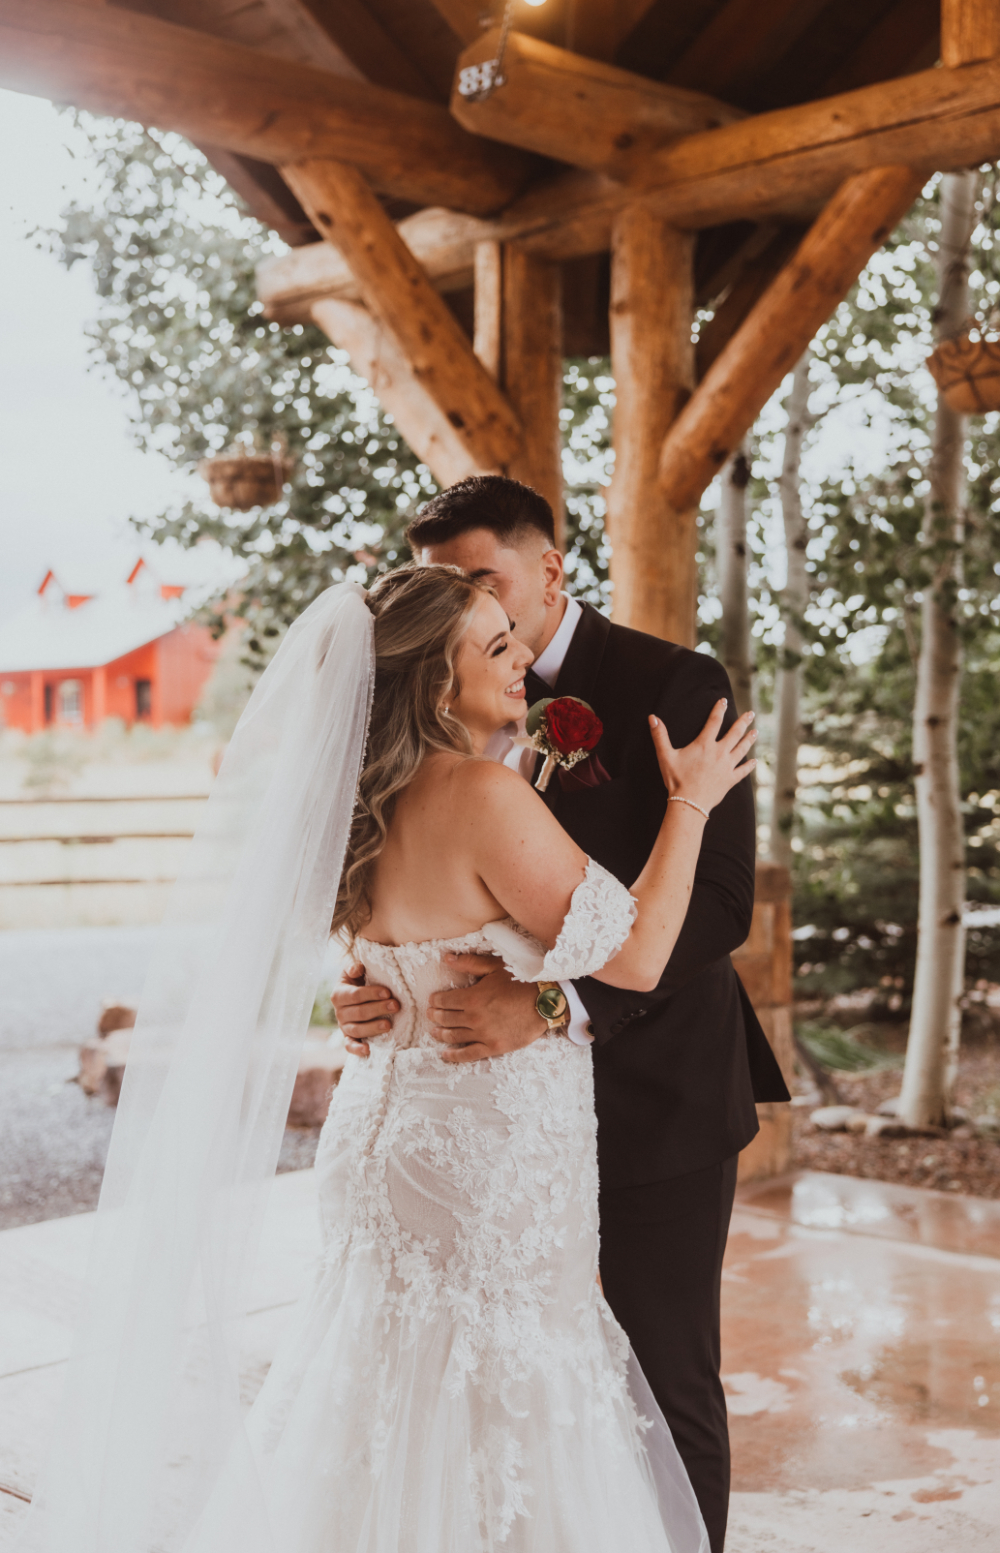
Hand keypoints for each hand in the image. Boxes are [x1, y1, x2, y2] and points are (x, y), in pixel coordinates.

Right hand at [331, 962, 399, 1057]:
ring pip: (356, 1030)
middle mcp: (339, 1012)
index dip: (371, 994)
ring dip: (373, 1028)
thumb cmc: (359, 981)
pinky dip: (356, 1049)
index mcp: (339, 994)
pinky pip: (349, 1046)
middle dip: (378, 1009)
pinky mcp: (348, 1038)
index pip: (355, 995)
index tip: (388, 992)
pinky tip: (368, 1050)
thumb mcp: (355, 971)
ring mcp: (343, 1026)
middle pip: (358, 1012)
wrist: (355, 996)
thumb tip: (357, 968)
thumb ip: (354, 967)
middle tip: (396, 1006)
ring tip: (389, 1025)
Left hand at [428, 953, 547, 1063]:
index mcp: (472, 998)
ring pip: (454, 1036)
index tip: (433, 1000)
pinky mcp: (493, 1047)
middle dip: (435, 1016)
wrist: (546, 1002)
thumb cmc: (522, 981)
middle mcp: (474, 1018)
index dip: (435, 1000)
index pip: (444, 1001)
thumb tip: (447, 958)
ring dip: (440, 1034)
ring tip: (433, 1032)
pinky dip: (454, 1056)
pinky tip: (445, 1054)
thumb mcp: (495, 967)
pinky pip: (469, 1054)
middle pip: (446, 1019)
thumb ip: (469, 963)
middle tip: (430, 1014)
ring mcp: (483, 1035)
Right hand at [650, 700, 756, 813]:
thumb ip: (660, 736)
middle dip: (743, 722)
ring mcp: (727, 766)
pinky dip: (749, 766)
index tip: (724, 701)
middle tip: (751, 714)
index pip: (714, 722)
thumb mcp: (665, 756)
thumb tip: (652, 718)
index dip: (719, 709)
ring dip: (749, 739)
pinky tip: (755, 761)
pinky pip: (743, 771)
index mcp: (704, 744)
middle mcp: (719, 753)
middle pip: (734, 733)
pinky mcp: (730, 780)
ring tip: (755, 732)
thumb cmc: (677, 779)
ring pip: (742, 749)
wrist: (689, 802)